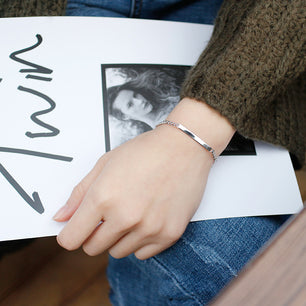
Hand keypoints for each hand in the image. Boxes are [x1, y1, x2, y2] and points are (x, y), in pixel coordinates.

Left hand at [54, 98, 234, 259]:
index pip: (71, 239)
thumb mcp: (105, 164)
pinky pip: (142, 254)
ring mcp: (149, 229)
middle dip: (94, 234)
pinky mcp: (169, 235)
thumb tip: (60, 218)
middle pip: (92, 248)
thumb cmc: (144, 151)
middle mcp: (125, 218)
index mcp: (103, 198)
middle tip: (108, 214)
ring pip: (117, 252)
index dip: (70, 234)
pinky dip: (139, 241)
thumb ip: (79, 194)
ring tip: (131, 213)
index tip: (76, 228)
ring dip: (118, 237)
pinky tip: (146, 220)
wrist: (184, 148)